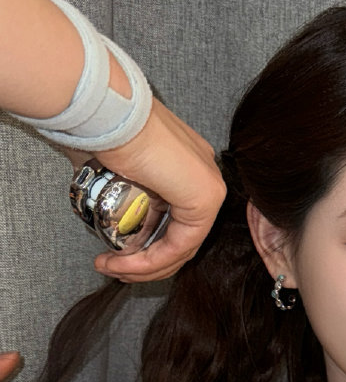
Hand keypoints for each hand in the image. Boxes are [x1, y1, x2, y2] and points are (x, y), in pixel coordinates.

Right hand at [65, 98, 225, 281]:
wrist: (106, 112)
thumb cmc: (101, 128)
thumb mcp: (111, 166)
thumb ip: (116, 187)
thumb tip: (101, 204)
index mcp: (186, 165)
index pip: (176, 220)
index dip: (147, 247)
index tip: (116, 257)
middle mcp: (203, 174)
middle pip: (181, 238)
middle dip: (145, 263)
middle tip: (114, 269)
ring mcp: (208, 185)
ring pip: (181, 247)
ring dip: (143, 267)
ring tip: (110, 269)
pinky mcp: (205, 198)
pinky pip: (180, 245)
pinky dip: (151, 261)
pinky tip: (124, 265)